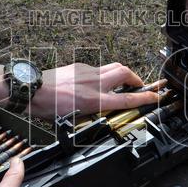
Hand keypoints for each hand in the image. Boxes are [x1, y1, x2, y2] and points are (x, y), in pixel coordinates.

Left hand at [29, 62, 160, 118]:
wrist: (32, 90)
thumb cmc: (47, 107)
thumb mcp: (73, 119)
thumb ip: (91, 114)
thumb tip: (100, 113)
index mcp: (94, 100)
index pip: (126, 98)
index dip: (145, 98)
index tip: (155, 97)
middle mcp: (94, 83)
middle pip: (125, 73)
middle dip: (136, 79)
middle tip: (139, 86)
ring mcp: (87, 72)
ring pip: (113, 67)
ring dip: (122, 74)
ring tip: (123, 82)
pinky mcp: (79, 67)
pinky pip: (98, 68)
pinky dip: (104, 74)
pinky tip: (98, 82)